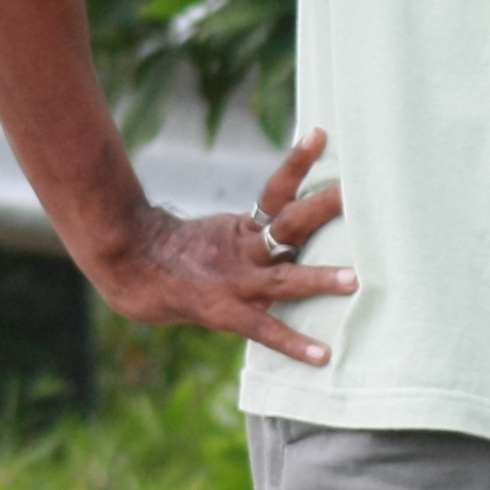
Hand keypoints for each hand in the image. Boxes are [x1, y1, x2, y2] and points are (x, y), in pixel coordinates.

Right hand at [85, 125, 356, 364]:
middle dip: (324, 208)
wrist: (132, 272)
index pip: (277, 187)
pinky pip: (266, 329)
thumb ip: (261, 229)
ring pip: (285, 276)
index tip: (321, 134)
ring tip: (356, 280)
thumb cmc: (186, 255)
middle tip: (356, 190)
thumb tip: (304, 223)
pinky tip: (323, 355)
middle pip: (290, 222)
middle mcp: (246, 249)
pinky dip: (294, 343)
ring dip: (321, 278)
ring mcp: (237, 281)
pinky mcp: (227, 313)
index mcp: (245, 226)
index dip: (298, 162)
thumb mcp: (224, 234)